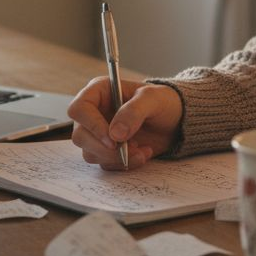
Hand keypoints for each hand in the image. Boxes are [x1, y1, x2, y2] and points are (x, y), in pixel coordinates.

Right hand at [68, 77, 182, 169]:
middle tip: (130, 150)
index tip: (112, 139)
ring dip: (117, 157)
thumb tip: (114, 134)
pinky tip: (143, 153)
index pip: (79, 109)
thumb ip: (134, 112)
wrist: (176, 120)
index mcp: (99, 92)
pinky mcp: (107, 150)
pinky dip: (125, 163)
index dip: (91, 125)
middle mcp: (94, 113)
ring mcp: (99, 133)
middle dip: (105, 149)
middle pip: (80, 136)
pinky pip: (106, 163)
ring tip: (142, 149)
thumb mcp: (153, 99)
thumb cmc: (163, 102)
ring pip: (91, 153)